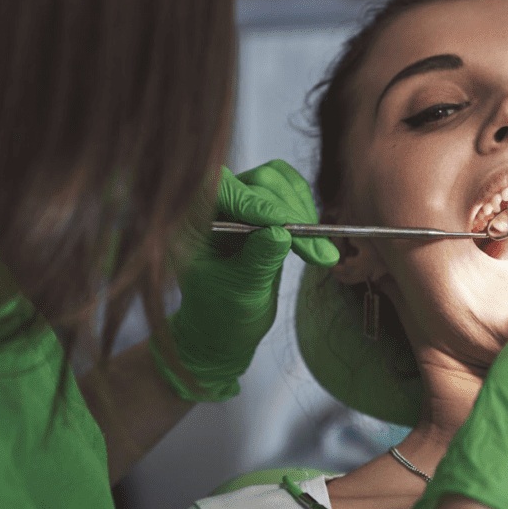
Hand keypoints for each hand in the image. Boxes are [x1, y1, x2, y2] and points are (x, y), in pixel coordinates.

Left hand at [152, 160, 338, 400]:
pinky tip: (312, 237)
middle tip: (315, 250)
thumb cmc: (220, 316)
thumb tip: (281, 232)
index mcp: (190, 224)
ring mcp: (237, 202)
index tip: (287, 229)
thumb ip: (258, 262)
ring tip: (317, 249)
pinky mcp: (260, 205)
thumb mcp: (240, 294)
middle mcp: (212, 205)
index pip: (221, 190)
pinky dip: (306, 207)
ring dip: (302, 210)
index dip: (256, 203)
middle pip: (256, 181)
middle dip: (289, 213)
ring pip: (277, 180)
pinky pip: (289, 189)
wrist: (222, 329)